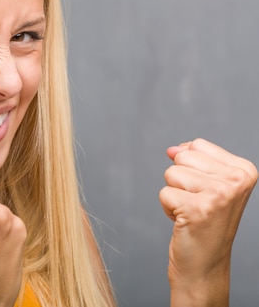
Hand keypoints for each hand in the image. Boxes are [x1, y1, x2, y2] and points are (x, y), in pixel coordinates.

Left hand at [159, 138, 256, 306]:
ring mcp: (220, 195)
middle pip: (183, 156)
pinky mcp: (199, 209)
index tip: (205, 190)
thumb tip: (173, 149)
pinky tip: (185, 222)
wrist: (205, 264)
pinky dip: (167, 208)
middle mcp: (237, 181)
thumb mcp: (208, 184)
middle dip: (180, 180)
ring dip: (174, 194)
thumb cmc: (205, 222)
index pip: (197, 145)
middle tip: (196, 203)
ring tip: (191, 212)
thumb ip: (193, 159)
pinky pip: (164, 193)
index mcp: (245, 170)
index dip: (191, 167)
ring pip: (171, 173)